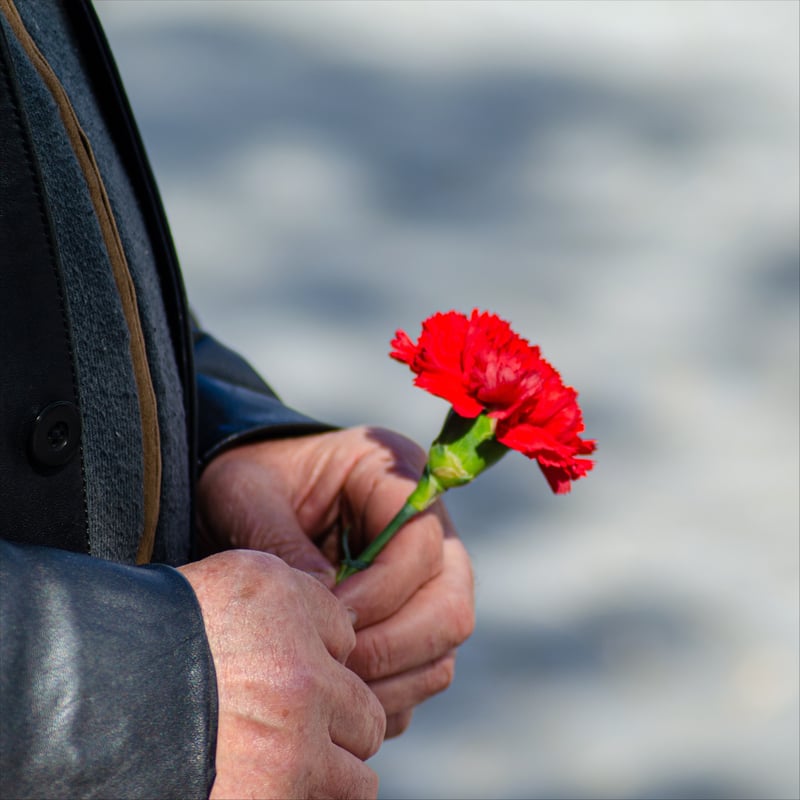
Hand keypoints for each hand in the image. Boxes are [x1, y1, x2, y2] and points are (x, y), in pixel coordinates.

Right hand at [179, 550, 384, 798]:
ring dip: (330, 773)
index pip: (349, 644)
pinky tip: (265, 776)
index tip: (290, 671)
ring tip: (284, 760)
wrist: (89, 698)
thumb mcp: (239, 580)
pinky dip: (300, 795)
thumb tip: (346, 634)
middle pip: (368, 720)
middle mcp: (302, 689)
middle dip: (341, 724)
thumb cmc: (161, 633)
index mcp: (293, 620)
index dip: (323, 659)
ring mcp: (288, 762)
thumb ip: (305, 598)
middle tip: (293, 723)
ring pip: (355, 782)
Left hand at [197, 427, 474, 737]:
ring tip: (335, 688)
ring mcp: (429, 573)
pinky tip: (343, 696)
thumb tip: (328, 608)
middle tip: (336, 665)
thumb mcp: (246, 493)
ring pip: (444, 641)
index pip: (420, 543)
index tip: (329, 620)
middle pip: (450, 600)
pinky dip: (392, 692)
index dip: (380, 592)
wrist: (250, 496)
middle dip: (394, 645)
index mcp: (394, 473)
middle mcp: (427, 523)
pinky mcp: (417, 614)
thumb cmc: (250, 483)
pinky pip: (427, 668)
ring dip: (394, 677)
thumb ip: (280, 541)